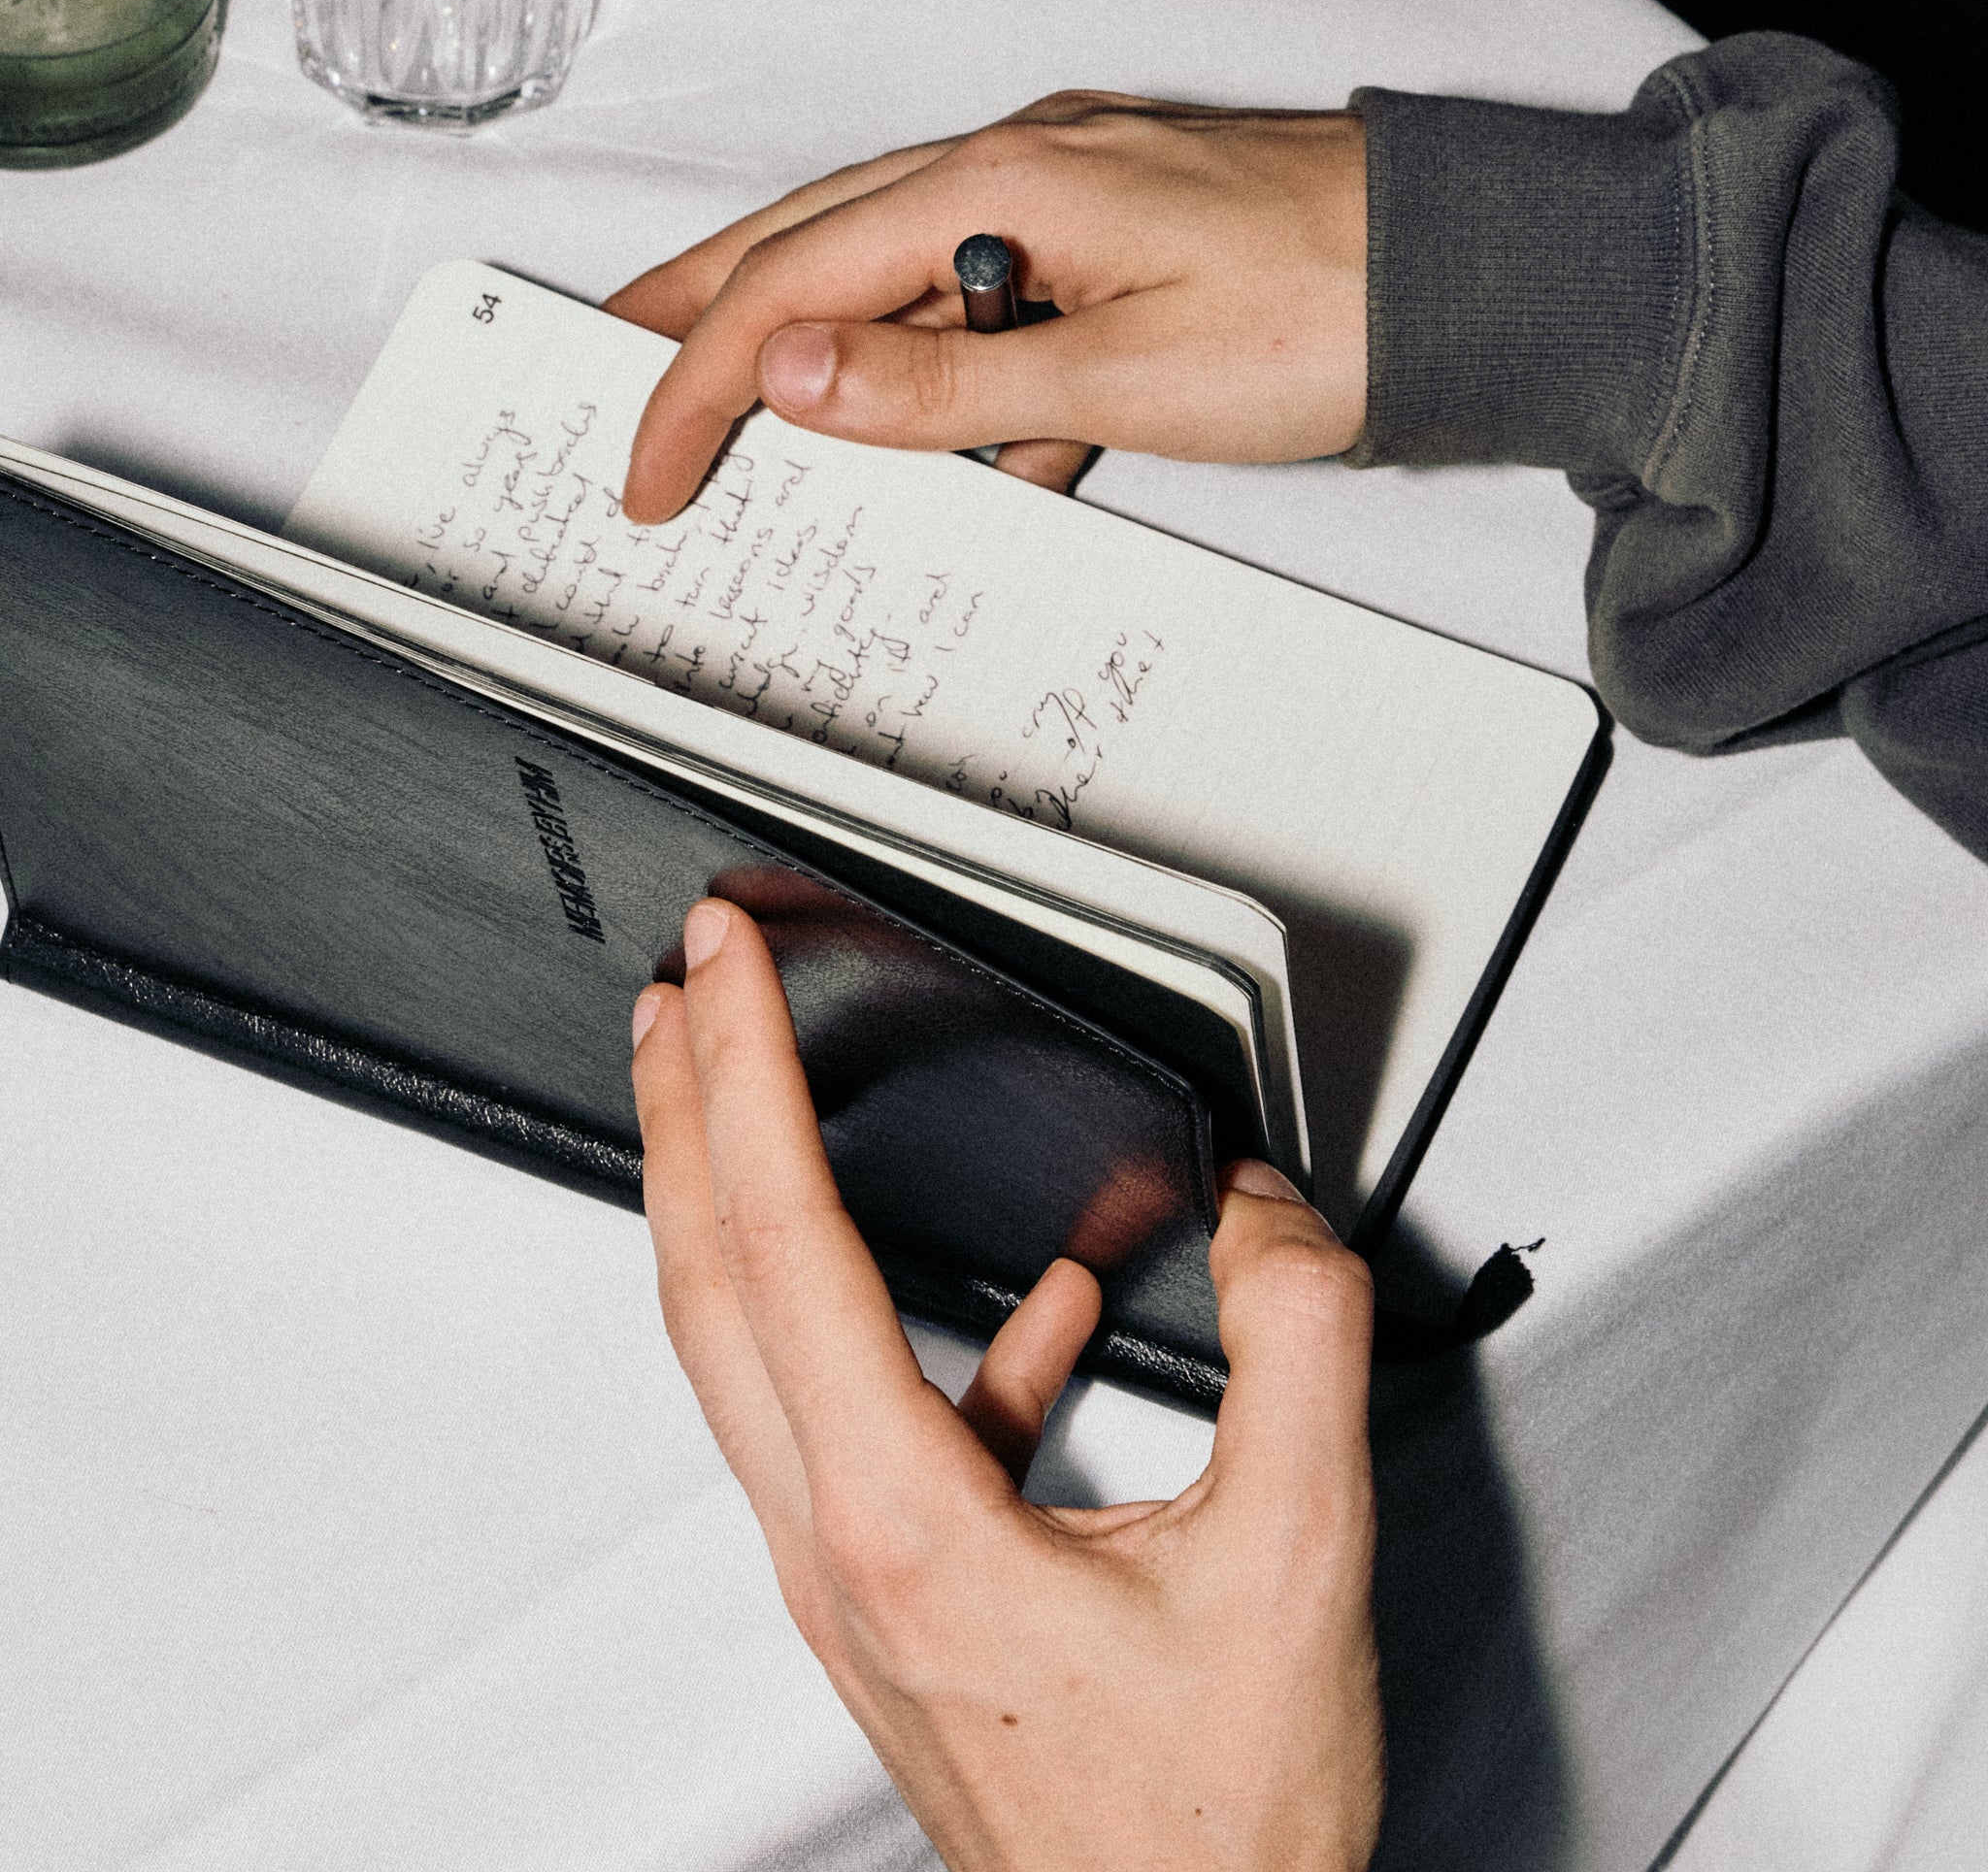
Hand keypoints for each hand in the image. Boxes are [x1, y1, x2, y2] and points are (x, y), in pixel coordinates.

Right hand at [605, 93, 1366, 521]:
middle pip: (813, 244)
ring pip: (893, 275)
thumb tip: (794, 377)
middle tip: (608, 358)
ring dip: (812, 345)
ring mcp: (1061, 205)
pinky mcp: (1107, 248)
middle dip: (698, 309)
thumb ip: (949, 382)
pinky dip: (944, 375)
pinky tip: (950, 440)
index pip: (796, 286)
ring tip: (734, 404)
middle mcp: (1017, 174)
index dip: (696, 377)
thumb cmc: (1327, 312)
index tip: (647, 467)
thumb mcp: (1121, 372)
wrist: (1469, 284)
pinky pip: (987, 309)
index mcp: (1002, 188)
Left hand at [631, 898, 1383, 1871]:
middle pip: (709, 1285)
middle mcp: (841, 1548)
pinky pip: (872, 1420)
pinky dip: (918, 1324)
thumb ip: (1296, 1343)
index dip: (744, 1076)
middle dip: (683, 1113)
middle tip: (683, 995)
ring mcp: (849, 1578)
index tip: (723, 969)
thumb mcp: (1298, 1557)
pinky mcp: (894, 1594)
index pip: (783, 1242)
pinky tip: (1037, 1302)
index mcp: (907, 1524)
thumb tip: (1265, 1216)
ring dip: (745, 1201)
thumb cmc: (1208, 1836)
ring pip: (754, 1348)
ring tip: (764, 1096)